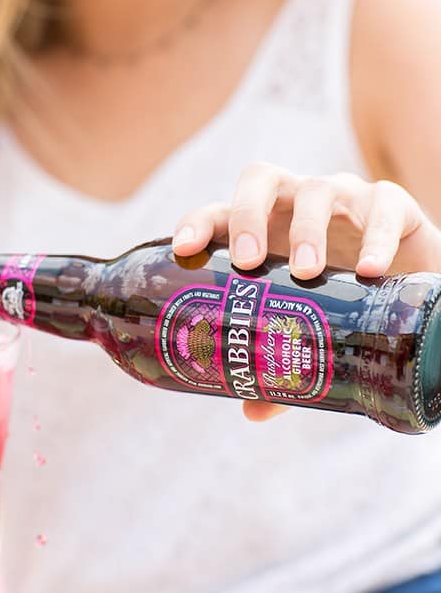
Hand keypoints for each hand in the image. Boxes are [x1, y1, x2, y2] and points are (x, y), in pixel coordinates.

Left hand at [172, 163, 440, 421]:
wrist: (407, 285)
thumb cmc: (341, 301)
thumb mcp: (309, 327)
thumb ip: (282, 363)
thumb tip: (251, 411)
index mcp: (265, 228)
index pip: (221, 212)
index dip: (199, 223)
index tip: (184, 249)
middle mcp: (297, 203)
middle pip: (261, 180)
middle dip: (248, 216)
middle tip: (250, 262)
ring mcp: (344, 198)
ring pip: (318, 190)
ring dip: (307, 230)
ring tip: (308, 273)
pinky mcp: (392, 204)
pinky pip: (384, 206)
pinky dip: (376, 236)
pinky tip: (371, 271)